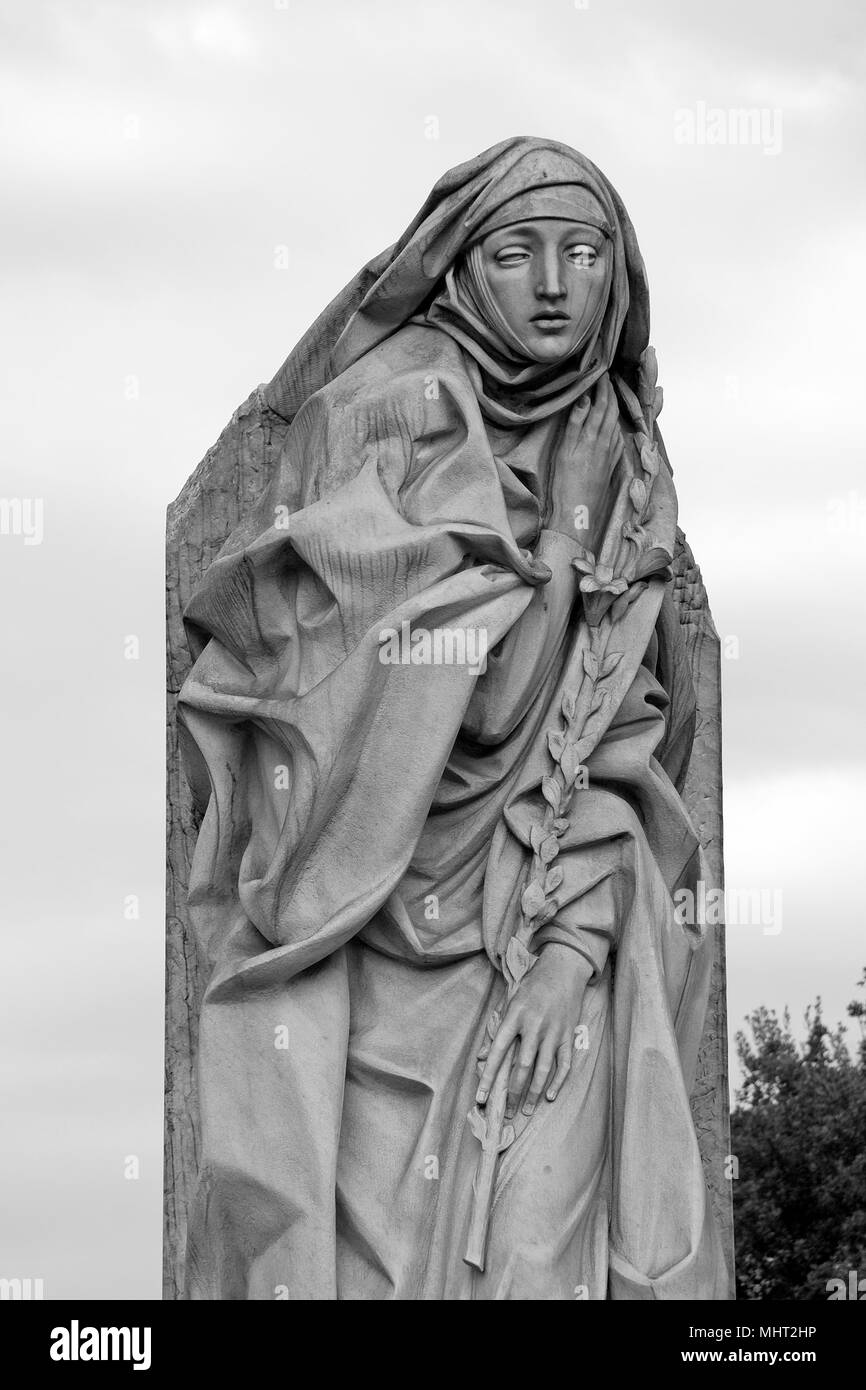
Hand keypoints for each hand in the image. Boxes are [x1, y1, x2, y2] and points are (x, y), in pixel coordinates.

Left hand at [475, 944, 592, 1118]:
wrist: (562, 970)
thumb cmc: (531, 986)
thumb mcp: (509, 1001)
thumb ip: (496, 1028)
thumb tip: (480, 1056)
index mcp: (515, 1016)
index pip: (497, 1051)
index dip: (488, 1076)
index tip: (481, 1097)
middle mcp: (534, 1025)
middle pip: (521, 1066)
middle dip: (512, 1092)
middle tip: (505, 1112)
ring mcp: (553, 1032)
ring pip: (542, 1069)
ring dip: (532, 1093)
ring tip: (524, 1111)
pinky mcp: (568, 1036)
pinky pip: (564, 1064)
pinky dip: (558, 1082)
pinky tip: (549, 1096)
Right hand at [545, 383, 623, 538]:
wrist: (577, 514)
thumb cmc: (565, 485)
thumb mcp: (564, 451)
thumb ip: (576, 424)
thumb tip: (586, 399)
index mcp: (594, 437)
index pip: (602, 403)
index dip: (602, 386)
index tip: (600, 371)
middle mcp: (606, 443)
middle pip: (612, 411)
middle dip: (611, 393)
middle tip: (606, 378)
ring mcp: (611, 454)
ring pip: (616, 423)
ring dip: (614, 407)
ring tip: (608, 395)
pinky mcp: (611, 464)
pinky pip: (617, 437)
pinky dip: (615, 424)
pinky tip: (612, 423)